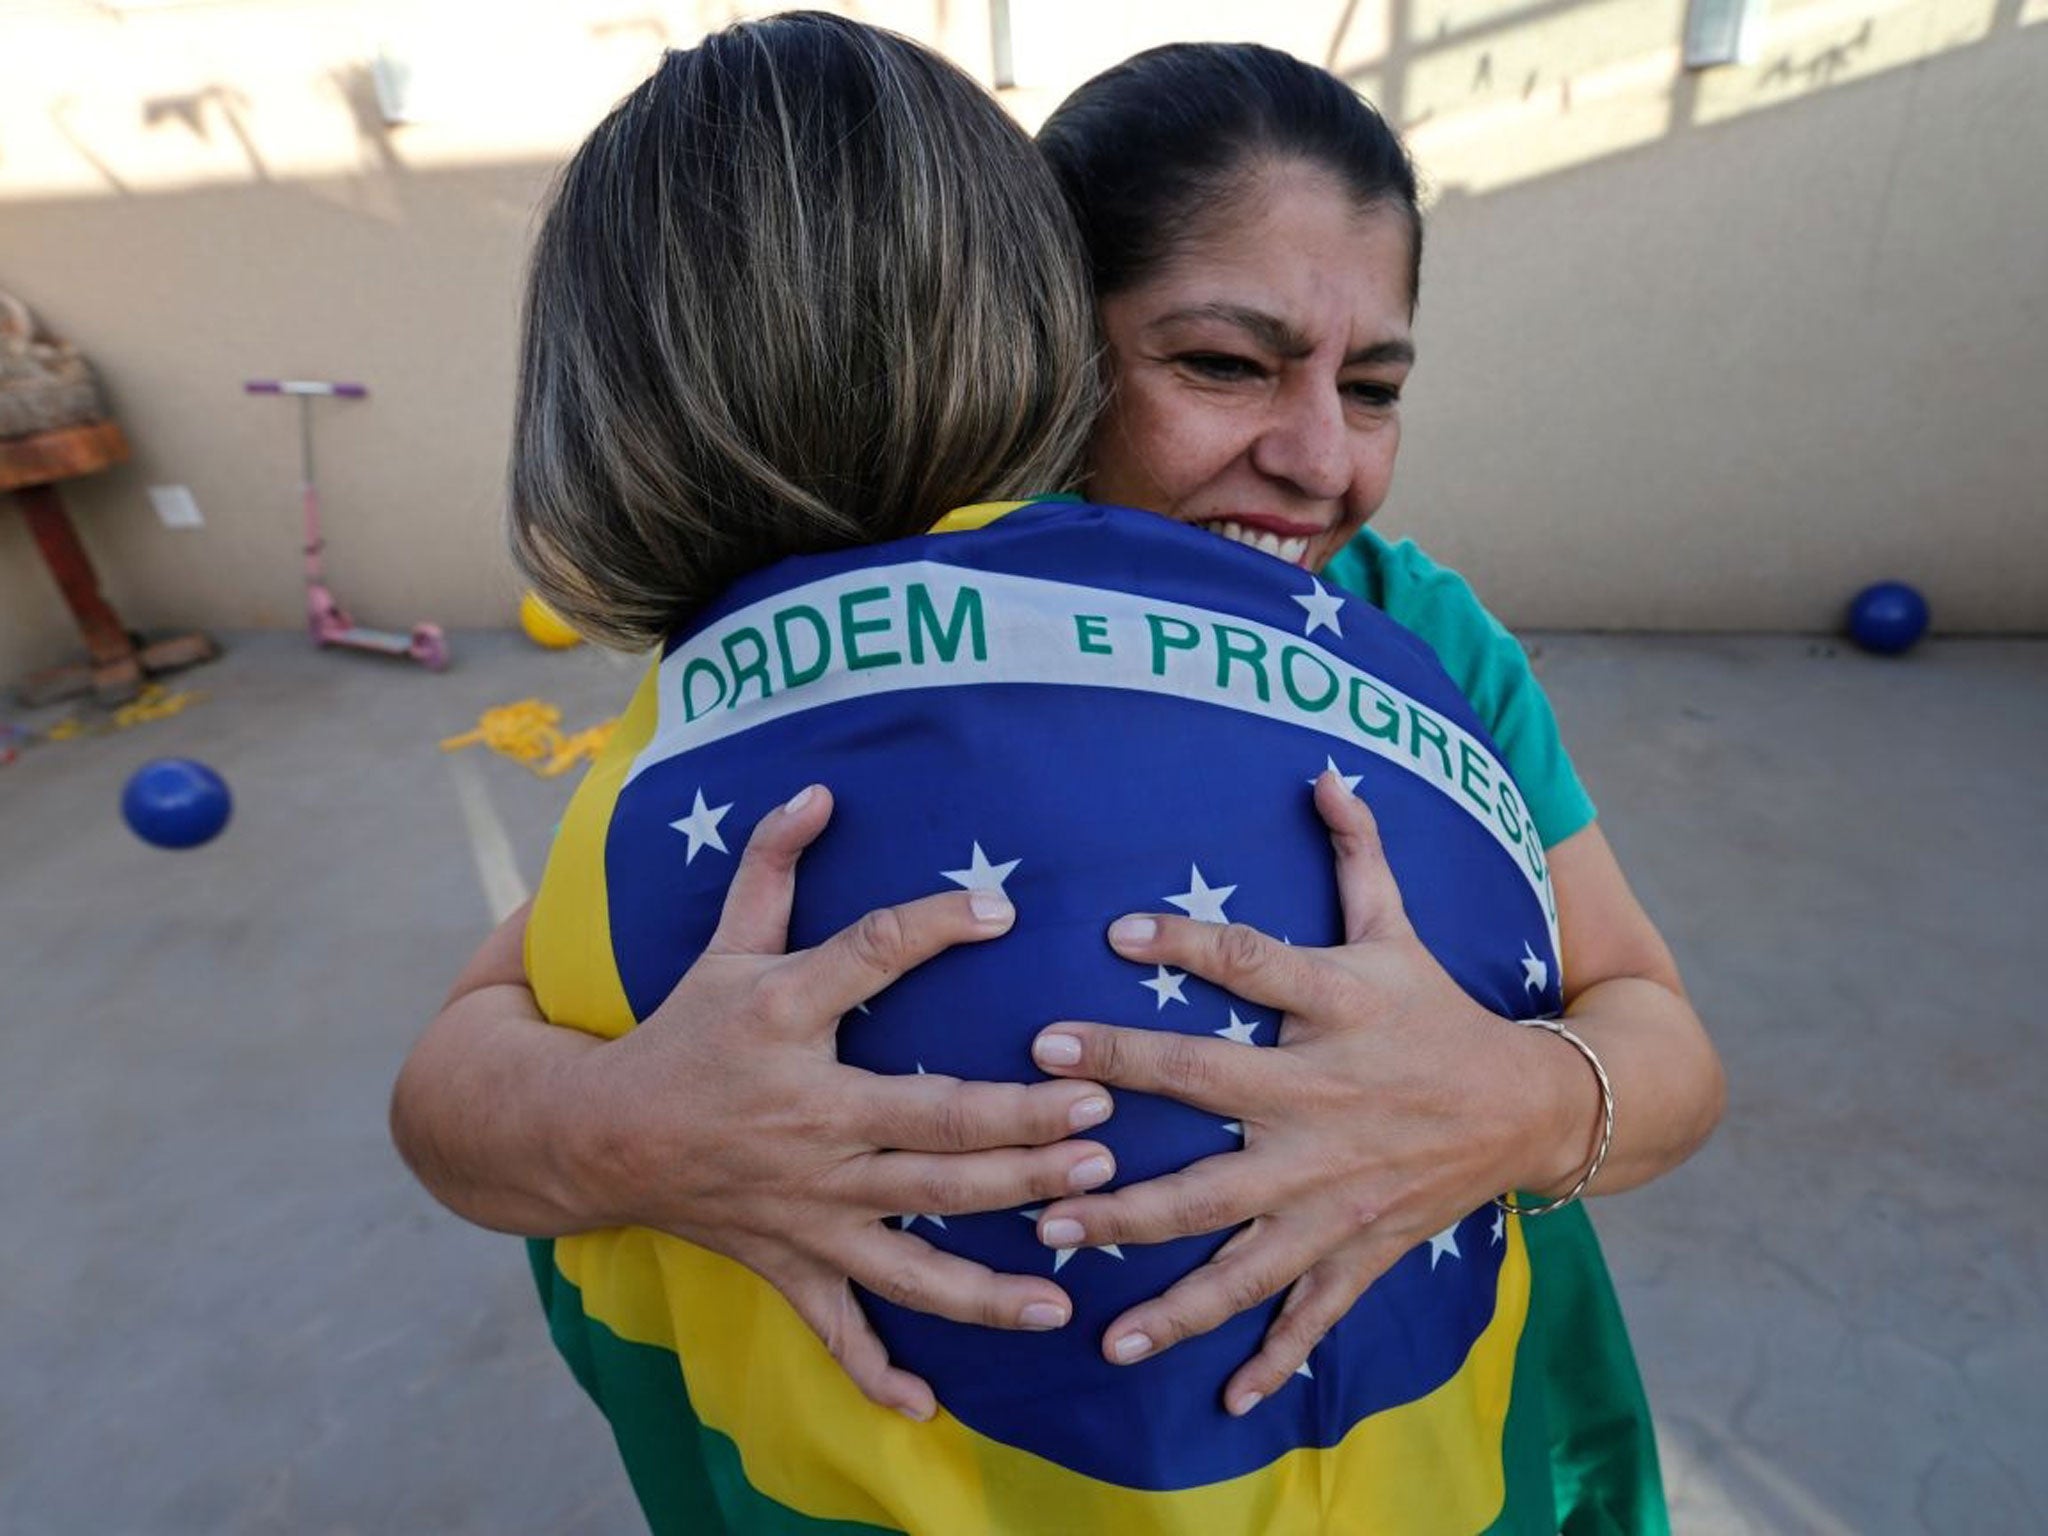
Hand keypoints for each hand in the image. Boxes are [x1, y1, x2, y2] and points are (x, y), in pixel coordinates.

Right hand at [568, 784, 1120, 1421]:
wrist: (592, 1135)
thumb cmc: (679, 1032)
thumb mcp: (722, 945)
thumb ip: (771, 870)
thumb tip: (817, 789)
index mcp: (783, 1020)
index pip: (866, 962)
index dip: (930, 928)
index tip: (1001, 913)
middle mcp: (803, 1118)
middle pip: (927, 1129)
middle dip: (1018, 1133)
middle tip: (1102, 1124)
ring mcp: (801, 1202)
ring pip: (912, 1238)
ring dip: (994, 1254)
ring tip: (1075, 1251)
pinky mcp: (789, 1260)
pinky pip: (837, 1324)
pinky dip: (876, 1369)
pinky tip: (935, 1402)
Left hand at [1024, 773, 1586, 1415]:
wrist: (1534, 1106)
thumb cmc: (1440, 1012)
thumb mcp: (1400, 930)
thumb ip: (1359, 856)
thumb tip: (1324, 769)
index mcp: (1336, 1013)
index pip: (1255, 968)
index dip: (1192, 945)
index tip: (1115, 933)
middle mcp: (1326, 1103)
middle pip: (1214, 1123)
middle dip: (1125, 1142)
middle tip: (1041, 1163)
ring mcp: (1339, 1187)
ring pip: (1237, 1236)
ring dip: (1154, 1264)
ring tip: (1074, 1276)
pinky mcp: (1359, 1245)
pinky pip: (1311, 1309)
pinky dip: (1272, 1357)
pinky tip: (1223, 1398)